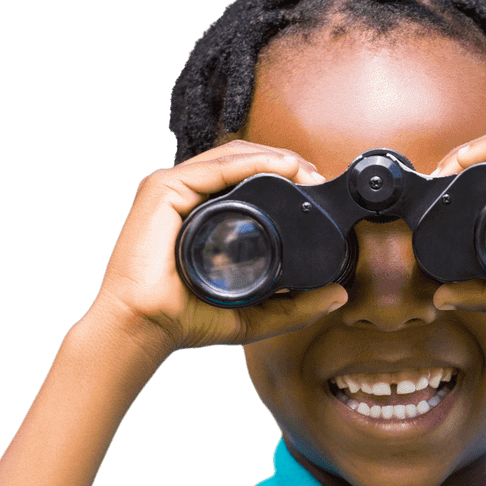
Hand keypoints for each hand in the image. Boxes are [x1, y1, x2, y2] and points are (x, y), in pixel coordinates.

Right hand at [89, 141, 348, 356]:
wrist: (147, 328)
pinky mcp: (163, 188)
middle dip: (285, 164)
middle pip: (243, 164)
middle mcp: (190, 197)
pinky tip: (282, 167)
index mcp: (206, 216)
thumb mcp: (255, 315)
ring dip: (275, 158)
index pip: (248, 182)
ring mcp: (175, 189)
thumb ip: (296, 308)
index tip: (317, 192)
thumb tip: (339, 296)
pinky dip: (251, 162)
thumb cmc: (188, 320)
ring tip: (307, 171)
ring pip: (232, 157)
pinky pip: (214, 166)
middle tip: (318, 178)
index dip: (285, 180)